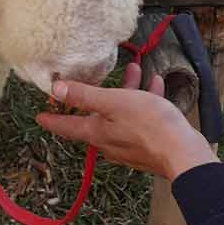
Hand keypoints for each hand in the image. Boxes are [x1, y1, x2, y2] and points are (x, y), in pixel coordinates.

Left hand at [36, 61, 217, 181]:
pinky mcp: (148, 144)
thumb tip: (56, 90)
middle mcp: (109, 142)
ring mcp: (129, 145)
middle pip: (95, 117)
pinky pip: (141, 119)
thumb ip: (85, 95)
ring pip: (121, 114)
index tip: (39, 116)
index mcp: (97, 132)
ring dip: (126, 92)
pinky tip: (156, 84)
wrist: (184, 153)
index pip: (67, 126)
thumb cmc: (149, 125)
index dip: (52, 119)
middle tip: (94, 80)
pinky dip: (145, 101)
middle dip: (96, 96)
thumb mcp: (114, 102)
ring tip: (135, 71)